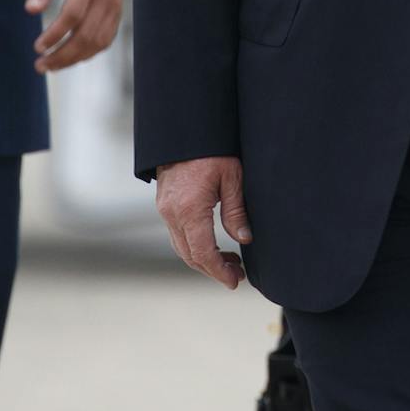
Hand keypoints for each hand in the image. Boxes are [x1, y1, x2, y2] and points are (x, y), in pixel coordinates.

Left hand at [27, 0, 128, 71]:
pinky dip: (90, 52)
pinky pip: (106, 38)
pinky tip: (72, 56)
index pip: (73, 15)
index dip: (55, 34)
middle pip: (86, 35)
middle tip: (40, 65)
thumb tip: (30, 10)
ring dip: (75, 58)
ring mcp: (114, 6)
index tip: (37, 47)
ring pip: (97, 42)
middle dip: (62, 55)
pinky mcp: (118, 11)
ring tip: (52, 66)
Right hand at [155, 156, 251, 289]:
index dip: (219, 272)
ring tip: (230, 261)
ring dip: (203, 259)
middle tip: (236, 275)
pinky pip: (177, 234)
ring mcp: (165, 209)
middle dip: (213, 270)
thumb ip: (236, 211)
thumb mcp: (232, 177)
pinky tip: (212, 243)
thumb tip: (244, 239)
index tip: (234, 282)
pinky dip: (194, 245)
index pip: (203, 253)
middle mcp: (172, 214)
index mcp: (189, 210)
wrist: (185, 128)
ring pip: (181, 247)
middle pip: (190, 255)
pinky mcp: (165, 204)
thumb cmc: (212, 149)